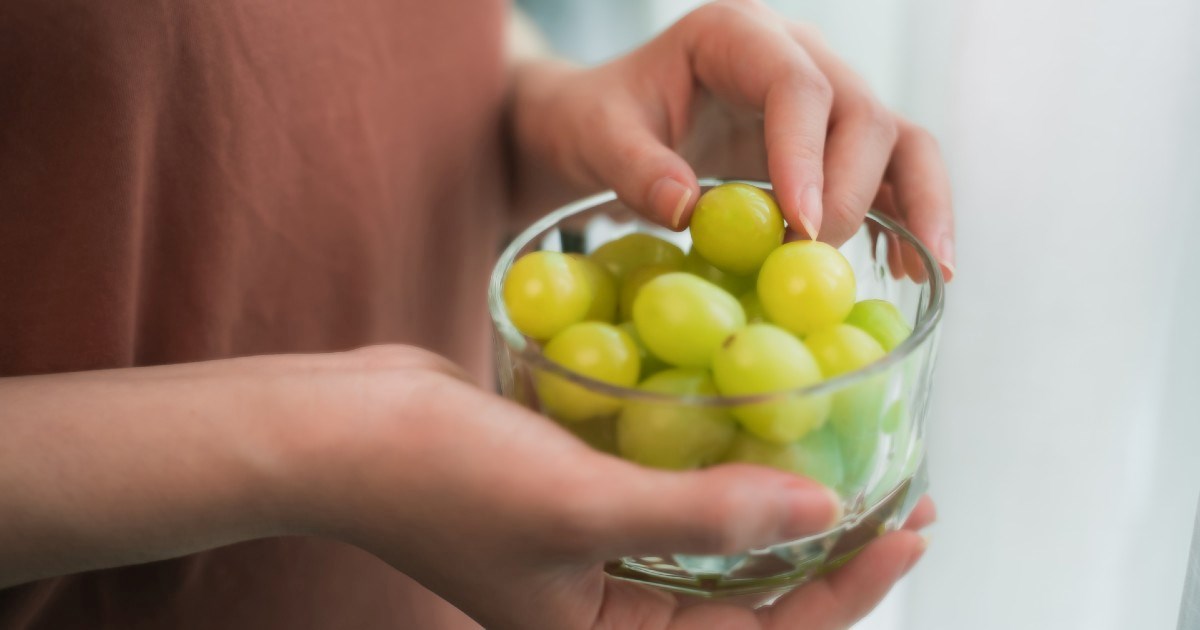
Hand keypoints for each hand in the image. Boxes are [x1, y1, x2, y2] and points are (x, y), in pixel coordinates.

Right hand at [289, 346, 932, 629]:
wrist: (344, 427)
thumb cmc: (443, 478)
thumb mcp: (580, 506)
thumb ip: (706, 515)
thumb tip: (826, 512)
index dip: (846, 590)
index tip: (909, 532)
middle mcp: (609, 611)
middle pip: (752, 593)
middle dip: (833, 550)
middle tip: (908, 501)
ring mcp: (597, 554)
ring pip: (720, 539)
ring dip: (785, 501)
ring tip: (857, 464)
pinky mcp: (585, 498)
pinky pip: (677, 491)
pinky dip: (725, 465)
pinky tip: (766, 427)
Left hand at [510, 0, 954, 279]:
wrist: (610, 122)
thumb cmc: (601, 120)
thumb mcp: (596, 136)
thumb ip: (634, 166)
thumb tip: (689, 209)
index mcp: (736, 34)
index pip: (795, 85)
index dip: (806, 154)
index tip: (799, 226)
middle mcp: (796, 55)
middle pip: (860, 112)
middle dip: (850, 191)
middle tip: (815, 260)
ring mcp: (824, 98)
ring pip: (898, 137)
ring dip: (919, 203)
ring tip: (931, 269)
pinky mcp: (833, 144)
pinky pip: (891, 173)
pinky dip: (908, 217)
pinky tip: (910, 268)